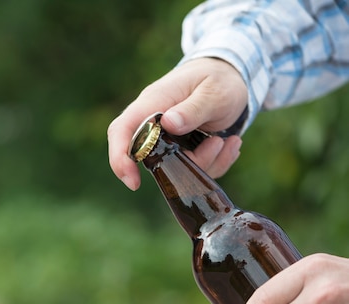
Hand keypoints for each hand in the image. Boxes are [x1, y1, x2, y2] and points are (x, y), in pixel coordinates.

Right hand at [107, 57, 247, 189]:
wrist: (230, 75)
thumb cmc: (219, 78)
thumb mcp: (214, 92)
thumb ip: (193, 108)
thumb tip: (168, 123)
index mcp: (153, 102)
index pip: (122, 130)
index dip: (120, 157)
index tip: (134, 181)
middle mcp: (153, 122)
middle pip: (148, 157)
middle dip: (179, 167)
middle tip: (214, 146)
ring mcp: (165, 138)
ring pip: (174, 167)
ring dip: (205, 161)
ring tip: (226, 140)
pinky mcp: (180, 148)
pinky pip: (191, 167)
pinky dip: (215, 162)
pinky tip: (229, 143)